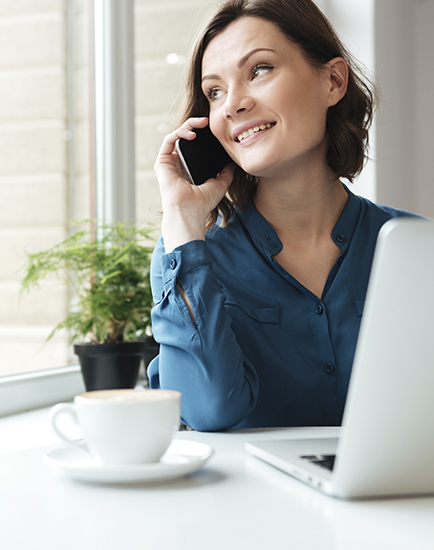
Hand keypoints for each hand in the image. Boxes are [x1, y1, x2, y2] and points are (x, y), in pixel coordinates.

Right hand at [154, 117, 234, 251]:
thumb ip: (226, 173)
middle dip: (196, 125)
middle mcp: (178, 164)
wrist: (189, 211)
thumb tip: (233, 162)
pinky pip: (169, 140)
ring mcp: (169, 163)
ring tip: (202, 123)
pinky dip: (180, 133)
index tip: (215, 130)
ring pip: (177, 136)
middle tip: (208, 121)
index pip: (195, 146)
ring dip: (188, 125)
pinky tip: (192, 134)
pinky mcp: (162, 162)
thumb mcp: (220, 184)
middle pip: (185, 138)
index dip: (203, 135)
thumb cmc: (202, 202)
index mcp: (190, 169)